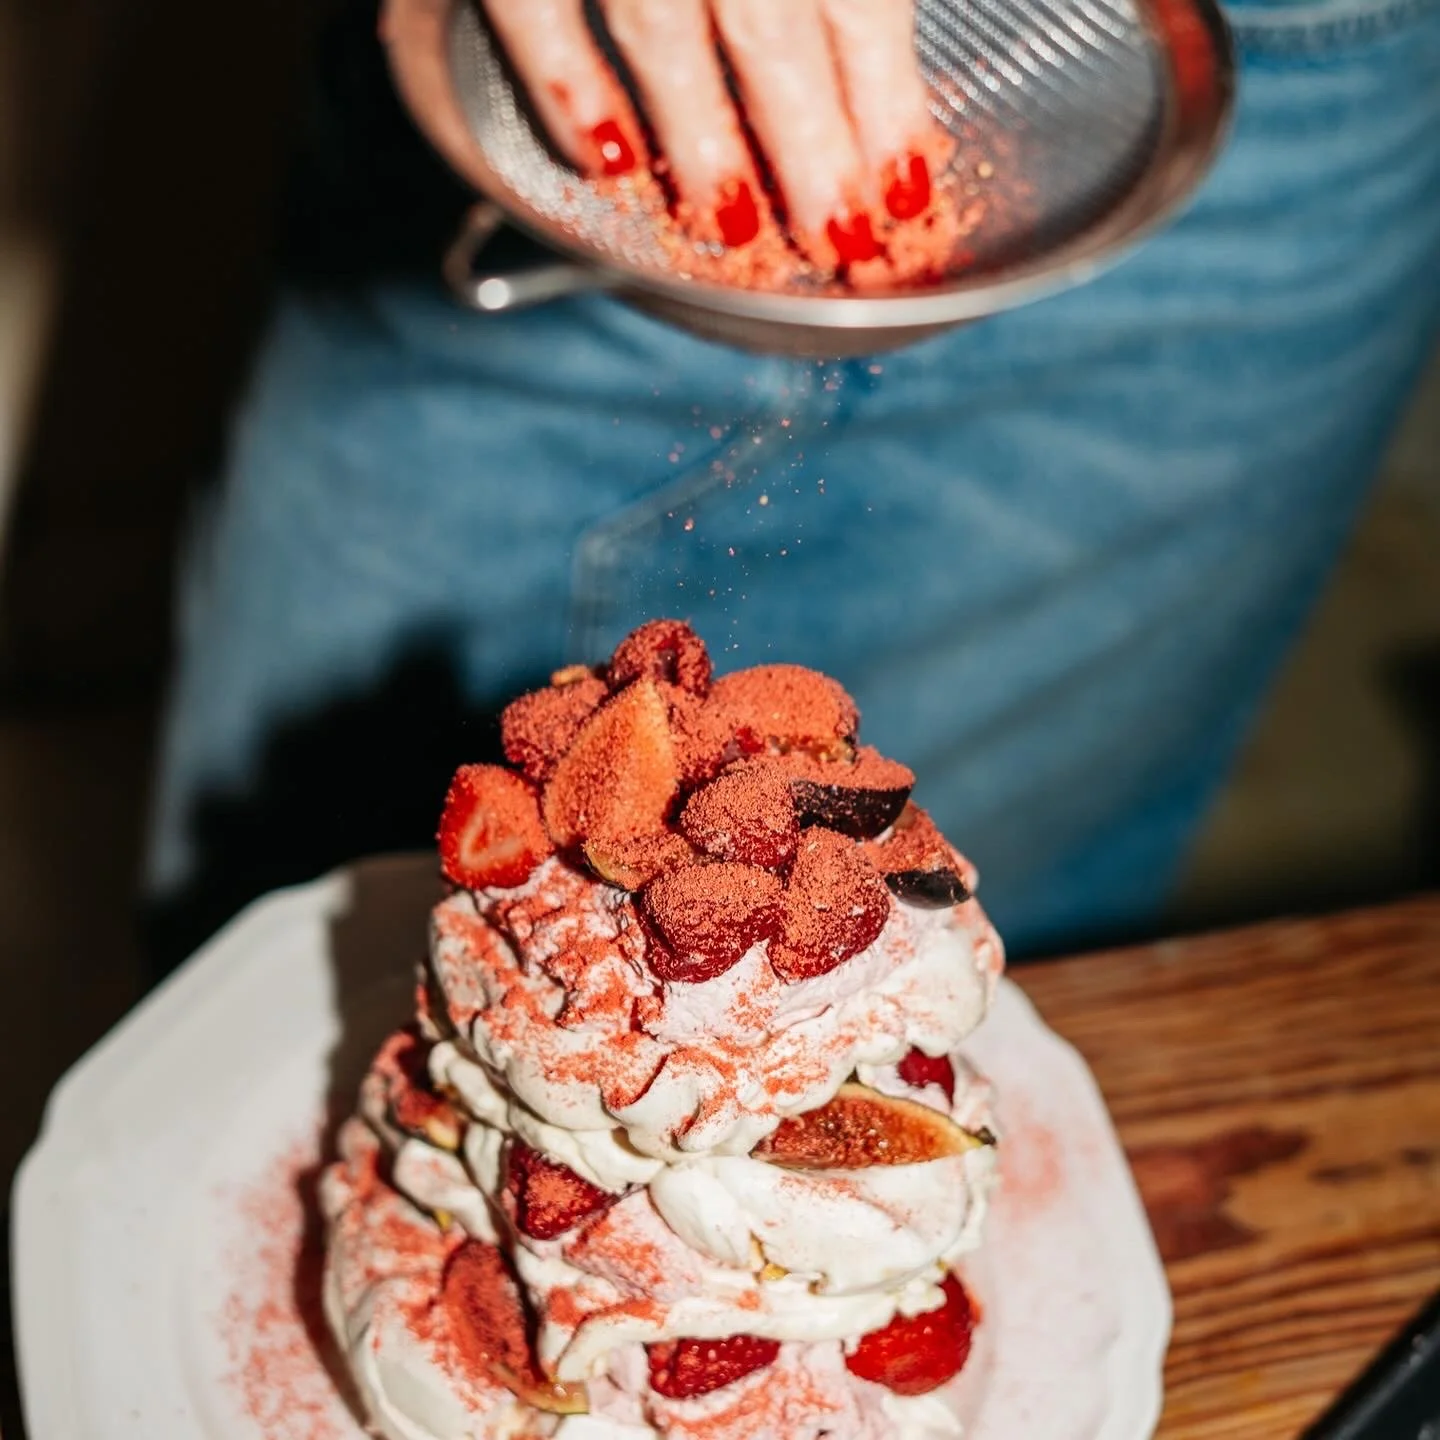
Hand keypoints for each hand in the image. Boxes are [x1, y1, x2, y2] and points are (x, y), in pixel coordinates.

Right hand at [478, 0, 936, 258]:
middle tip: (842, 245)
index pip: (863, 0)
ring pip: (662, 26)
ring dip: (703, 141)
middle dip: (816, 152)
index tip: (908, 197)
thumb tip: (867, 82)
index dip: (889, 107)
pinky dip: (566, 90)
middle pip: (775, 26)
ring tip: (734, 227)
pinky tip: (603, 166)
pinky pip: (531, 9)